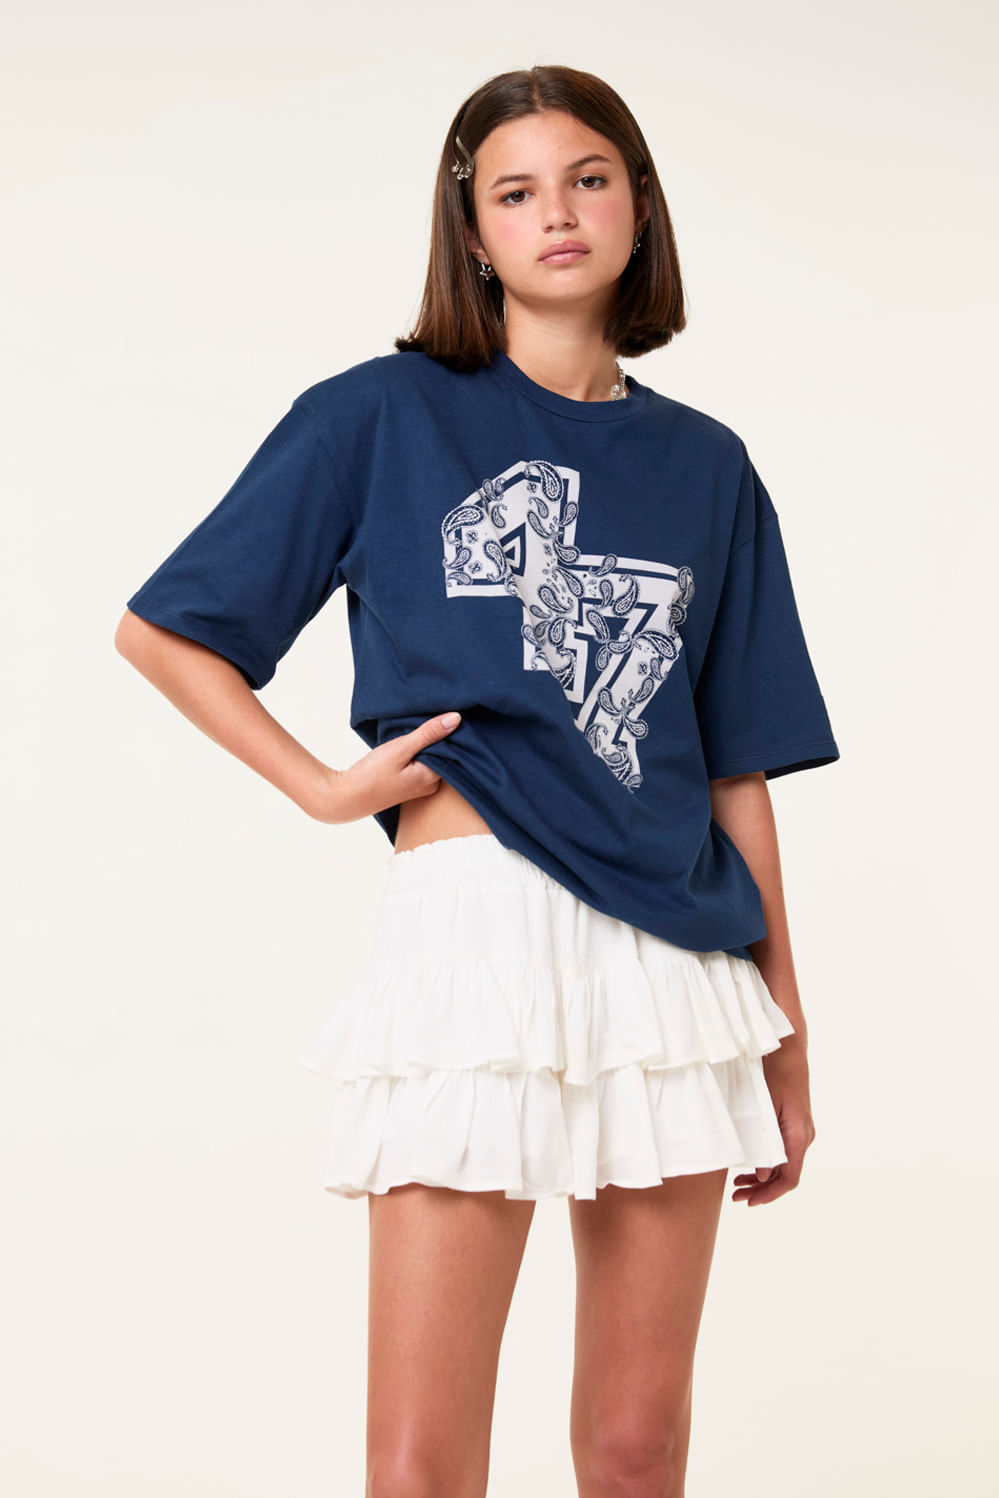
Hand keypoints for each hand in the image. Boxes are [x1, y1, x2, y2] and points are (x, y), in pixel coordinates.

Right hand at [311, 712, 462, 824]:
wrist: (346, 797)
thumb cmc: (372, 774)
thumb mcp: (401, 748)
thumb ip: (428, 733)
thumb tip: (456, 718)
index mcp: (433, 778)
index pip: (451, 749)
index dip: (446, 731)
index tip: (439, 715)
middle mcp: (431, 785)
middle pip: (441, 754)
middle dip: (435, 738)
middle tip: (423, 721)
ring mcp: (420, 786)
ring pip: (429, 758)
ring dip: (423, 745)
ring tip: (412, 731)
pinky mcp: (408, 785)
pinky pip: (420, 764)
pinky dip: (415, 753)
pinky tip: (406, 746)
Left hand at [731, 1040, 815, 1207]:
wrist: (788, 1052)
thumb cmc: (774, 1075)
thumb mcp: (764, 1109)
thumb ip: (764, 1144)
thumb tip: (762, 1175)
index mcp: (799, 1135)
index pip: (789, 1178)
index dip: (770, 1194)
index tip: (750, 1202)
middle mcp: (804, 1137)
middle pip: (786, 1176)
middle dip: (762, 1190)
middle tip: (737, 1197)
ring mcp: (801, 1132)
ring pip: (784, 1166)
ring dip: (763, 1179)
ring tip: (738, 1186)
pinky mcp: (795, 1126)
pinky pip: (784, 1153)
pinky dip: (768, 1165)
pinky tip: (751, 1168)